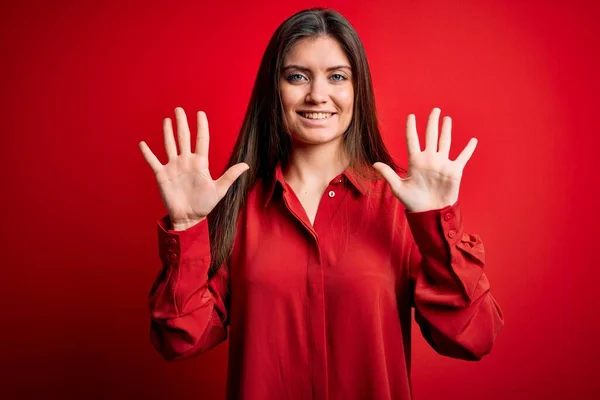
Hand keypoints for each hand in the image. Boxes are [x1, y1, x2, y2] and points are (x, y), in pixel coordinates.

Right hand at [138, 107, 248, 226]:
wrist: (189, 218)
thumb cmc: (205, 205)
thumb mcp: (219, 190)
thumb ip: (230, 176)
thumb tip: (247, 165)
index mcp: (200, 163)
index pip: (201, 140)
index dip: (201, 127)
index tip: (200, 113)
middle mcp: (186, 162)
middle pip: (184, 138)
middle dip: (182, 123)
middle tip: (179, 109)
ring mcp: (174, 167)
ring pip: (169, 145)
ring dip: (167, 132)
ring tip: (167, 120)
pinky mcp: (162, 176)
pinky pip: (153, 161)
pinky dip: (147, 153)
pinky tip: (143, 143)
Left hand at [373, 107, 476, 212]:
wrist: (430, 213)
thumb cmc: (413, 202)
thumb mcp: (398, 188)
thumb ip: (388, 174)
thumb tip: (374, 164)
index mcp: (415, 161)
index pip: (412, 140)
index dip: (411, 128)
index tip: (411, 116)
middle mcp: (429, 159)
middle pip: (431, 136)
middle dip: (432, 122)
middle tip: (434, 110)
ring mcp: (442, 164)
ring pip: (445, 142)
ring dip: (446, 130)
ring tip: (446, 119)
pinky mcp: (454, 171)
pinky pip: (463, 157)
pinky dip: (468, 149)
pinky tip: (473, 140)